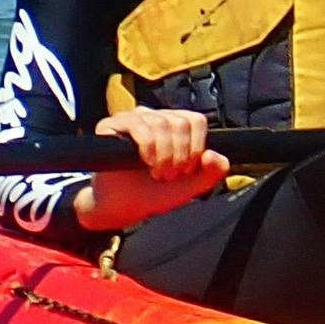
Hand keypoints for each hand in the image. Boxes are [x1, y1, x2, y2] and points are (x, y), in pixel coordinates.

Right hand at [77, 105, 225, 232]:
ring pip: (160, 123)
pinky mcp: (110, 125)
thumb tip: (213, 154)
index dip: (196, 147)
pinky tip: (145, 162)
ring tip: (157, 172)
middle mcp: (154, 116)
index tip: (186, 168)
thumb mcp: (193, 184)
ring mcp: (132, 119)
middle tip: (169, 174)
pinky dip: (147, 146)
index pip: (196, 120)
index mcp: (175, 124)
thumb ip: (214, 171)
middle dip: (179, 155)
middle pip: (179, 122)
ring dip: (163, 155)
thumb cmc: (156, 192)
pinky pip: (136, 124)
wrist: (125, 206)